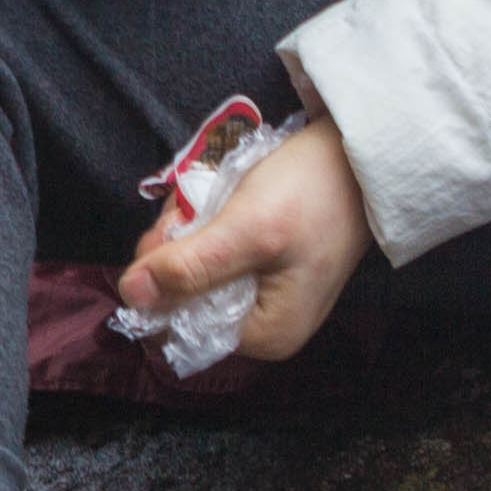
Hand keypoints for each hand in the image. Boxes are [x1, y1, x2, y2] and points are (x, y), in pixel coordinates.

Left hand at [120, 112, 372, 362]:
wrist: (358, 155)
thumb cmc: (311, 193)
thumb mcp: (245, 230)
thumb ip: (190, 268)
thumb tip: (131, 295)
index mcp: (264, 335)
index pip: (178, 322)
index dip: (161, 277)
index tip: (173, 228)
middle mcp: (264, 325)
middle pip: (184, 293)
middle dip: (178, 243)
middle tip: (194, 202)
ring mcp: (265, 294)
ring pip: (195, 266)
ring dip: (191, 226)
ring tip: (209, 191)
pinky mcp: (264, 264)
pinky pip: (216, 250)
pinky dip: (209, 221)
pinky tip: (220, 195)